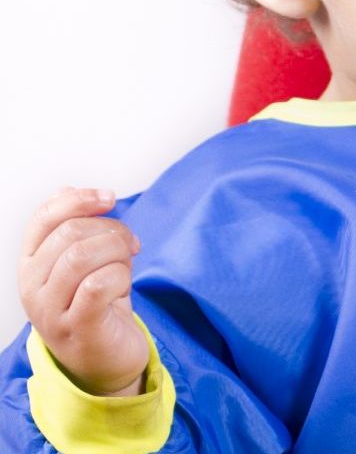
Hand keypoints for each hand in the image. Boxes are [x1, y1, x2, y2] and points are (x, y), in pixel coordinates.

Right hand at [18, 188, 147, 396]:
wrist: (105, 360)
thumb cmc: (98, 306)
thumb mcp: (86, 263)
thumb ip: (75, 229)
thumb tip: (68, 189)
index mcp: (31, 264)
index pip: (43, 218)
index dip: (78, 199)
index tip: (109, 197)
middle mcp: (32, 286)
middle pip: (69, 234)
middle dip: (111, 230)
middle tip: (130, 244)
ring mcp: (50, 310)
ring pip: (82, 256)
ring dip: (116, 252)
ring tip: (127, 263)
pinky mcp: (76, 327)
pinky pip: (98, 286)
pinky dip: (120, 276)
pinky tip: (124, 285)